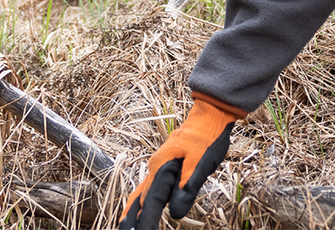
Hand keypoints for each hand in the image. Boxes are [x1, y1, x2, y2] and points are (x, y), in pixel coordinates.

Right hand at [119, 92, 243, 229]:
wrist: (210, 115)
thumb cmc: (207, 138)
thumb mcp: (200, 163)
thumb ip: (187, 188)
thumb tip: (175, 214)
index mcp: (161, 169)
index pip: (150, 202)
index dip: (145, 222)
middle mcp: (155, 168)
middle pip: (138, 199)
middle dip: (131, 219)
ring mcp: (158, 167)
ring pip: (140, 193)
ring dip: (132, 211)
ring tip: (125, 227)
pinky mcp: (165, 167)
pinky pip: (149, 188)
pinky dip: (140, 201)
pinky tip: (140, 208)